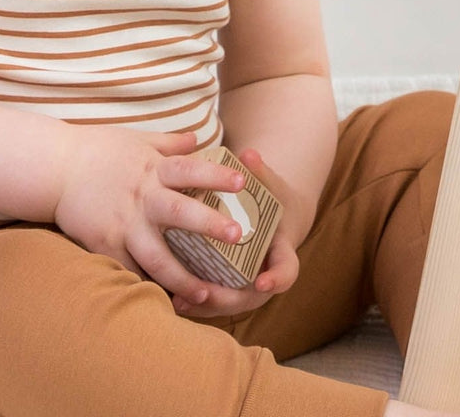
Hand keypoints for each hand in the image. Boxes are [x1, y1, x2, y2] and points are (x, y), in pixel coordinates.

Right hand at [53, 126, 247, 305]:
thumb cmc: (96, 149)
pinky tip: (163, 302)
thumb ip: (169, 143)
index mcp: (151, 168)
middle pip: (180, 212)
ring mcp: (123, 223)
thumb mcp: (135, 139)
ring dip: (183, 277)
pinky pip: (129, 270)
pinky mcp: (104, 244)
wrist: (54, 168)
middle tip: (239, 237)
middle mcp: (141, 197)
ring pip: (157, 256)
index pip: (191, 169)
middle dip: (210, 226)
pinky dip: (145, 287)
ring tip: (205, 295)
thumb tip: (197, 138)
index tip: (243, 182)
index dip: (217, 175)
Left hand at [170, 149, 301, 318]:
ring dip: (206, 305)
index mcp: (281, 250)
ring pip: (229, 303)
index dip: (276, 278)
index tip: (262, 281)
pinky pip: (214, 300)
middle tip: (207, 293)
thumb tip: (249, 153)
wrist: (275, 219)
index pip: (286, 270)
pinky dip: (196, 302)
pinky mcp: (229, 285)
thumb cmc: (272, 198)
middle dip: (228, 297)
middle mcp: (266, 273)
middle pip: (251, 296)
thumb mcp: (270, 184)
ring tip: (180, 300)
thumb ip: (260, 171)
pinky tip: (172, 299)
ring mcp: (247, 284)